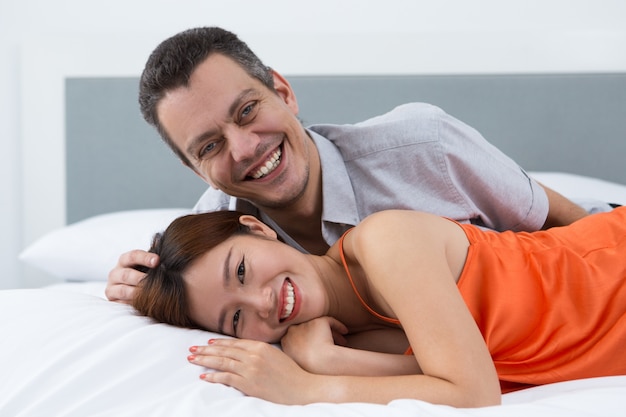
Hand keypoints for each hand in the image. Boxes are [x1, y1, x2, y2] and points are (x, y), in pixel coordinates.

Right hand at [105, 249, 158, 302]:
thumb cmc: (142, 275)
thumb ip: (153, 256)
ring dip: (137, 293)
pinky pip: (121, 302)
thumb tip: (159, 240)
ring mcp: (112, 286)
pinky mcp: (112, 299)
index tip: (157, 260)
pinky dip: (131, 303)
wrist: (132, 292)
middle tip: (155, 281)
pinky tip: (142, 304)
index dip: (145, 257)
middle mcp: (116, 272)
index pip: (133, 255)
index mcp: (125, 260)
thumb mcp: (147, 265)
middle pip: (127, 274)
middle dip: (141, 278)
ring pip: (123, 290)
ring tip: (150, 295)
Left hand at [188, 338, 316, 404]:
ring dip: (205, 360)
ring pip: (222, 362)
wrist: (301, 388)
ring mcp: (250, 369)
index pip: (234, 343)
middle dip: (206, 350)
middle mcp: (253, 355)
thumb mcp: (275, 355)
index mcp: (260, 346)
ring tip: (193, 359)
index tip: (207, 343)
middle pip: (225, 351)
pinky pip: (226, 378)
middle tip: (192, 349)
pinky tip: (204, 376)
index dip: (219, 343)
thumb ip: (259, 351)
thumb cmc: (291, 373)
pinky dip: (213, 376)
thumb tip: (243, 352)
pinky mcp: (249, 383)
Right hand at [280, 316, 347, 373]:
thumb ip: (300, 361)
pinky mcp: (318, 322)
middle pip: (307, 331)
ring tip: (342, 341)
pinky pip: (329, 321)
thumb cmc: (311, 370)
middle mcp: (292, 331)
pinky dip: (338, 326)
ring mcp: (305, 325)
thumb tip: (304, 364)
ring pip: (319, 327)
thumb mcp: (298, 368)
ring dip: (330, 334)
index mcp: (285, 342)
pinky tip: (345, 331)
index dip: (308, 343)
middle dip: (317, 337)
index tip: (317, 350)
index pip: (296, 339)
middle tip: (328, 346)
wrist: (318, 362)